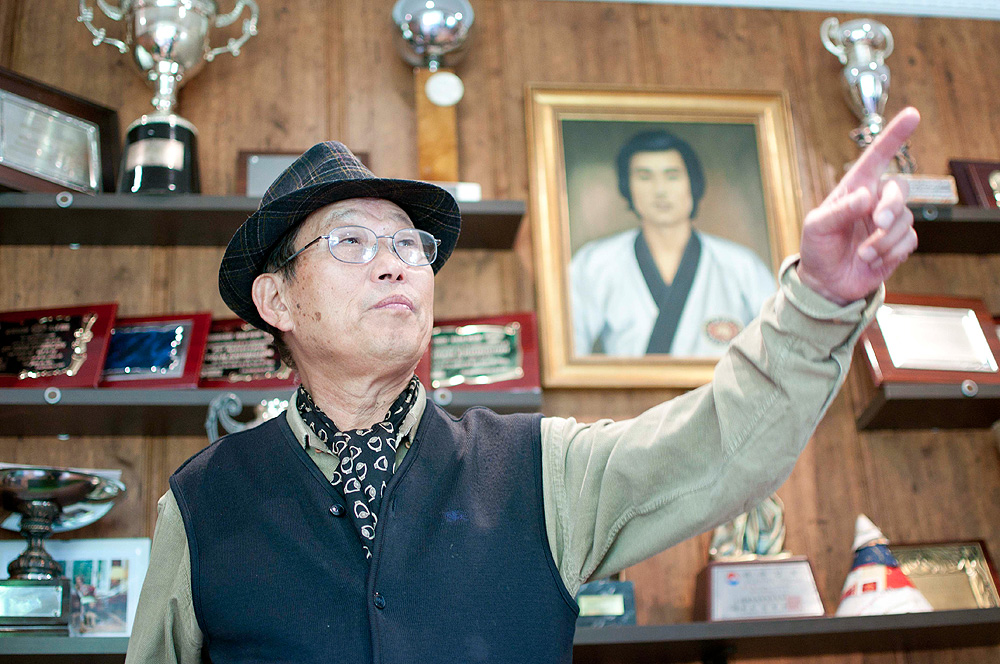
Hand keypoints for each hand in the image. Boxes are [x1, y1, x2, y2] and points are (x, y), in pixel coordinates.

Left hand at [797, 107, 920, 304]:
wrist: (826, 282)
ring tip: (863, 253)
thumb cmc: (818, 248)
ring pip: (905, 219)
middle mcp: (875, 201)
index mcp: (855, 189)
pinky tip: (872, 260)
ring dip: (884, 239)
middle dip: (891, 206)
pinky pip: (910, 240)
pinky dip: (891, 252)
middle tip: (877, 223)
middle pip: (900, 189)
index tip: (912, 115)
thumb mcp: (816, 227)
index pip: (877, 157)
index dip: (894, 135)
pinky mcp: (899, 243)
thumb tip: (866, 196)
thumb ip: (839, 211)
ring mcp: (889, 222)